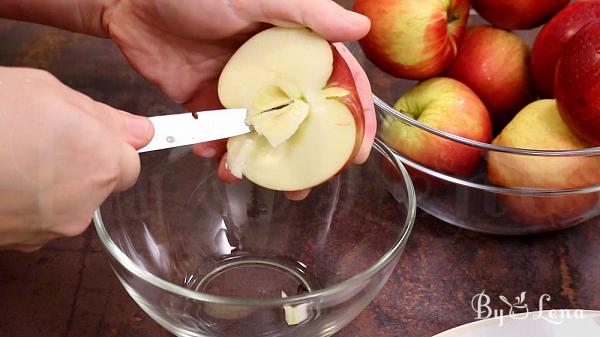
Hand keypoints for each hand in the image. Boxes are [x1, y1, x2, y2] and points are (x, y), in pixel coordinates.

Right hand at [0, 67, 152, 250]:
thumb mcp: (46, 92)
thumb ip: (102, 117)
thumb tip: (140, 132)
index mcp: (100, 163)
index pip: (130, 165)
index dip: (109, 148)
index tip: (93, 137)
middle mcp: (84, 204)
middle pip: (99, 185)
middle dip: (81, 165)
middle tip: (43, 138)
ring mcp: (51, 229)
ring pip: (68, 204)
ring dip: (52, 185)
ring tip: (14, 157)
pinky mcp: (22, 244)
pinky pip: (39, 219)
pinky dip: (28, 202)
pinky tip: (4, 179)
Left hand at [103, 0, 375, 198]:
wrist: (134, 3)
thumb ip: (306, 13)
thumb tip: (360, 28)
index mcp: (294, 46)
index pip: (336, 83)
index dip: (352, 117)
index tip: (354, 152)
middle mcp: (273, 72)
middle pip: (301, 121)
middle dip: (305, 157)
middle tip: (304, 184)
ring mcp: (241, 92)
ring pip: (261, 137)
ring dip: (259, 162)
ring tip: (249, 176)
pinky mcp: (209, 105)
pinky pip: (220, 137)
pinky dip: (217, 152)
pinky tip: (211, 155)